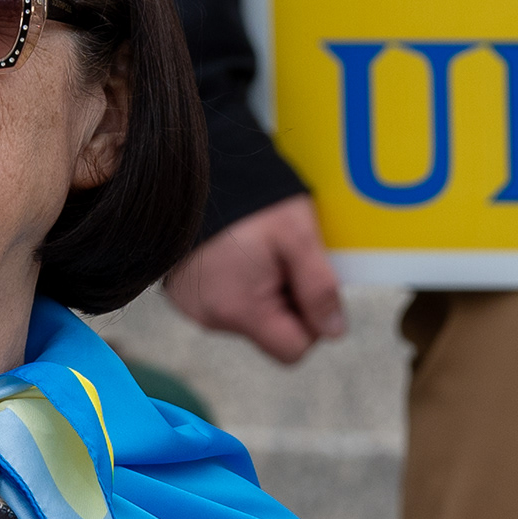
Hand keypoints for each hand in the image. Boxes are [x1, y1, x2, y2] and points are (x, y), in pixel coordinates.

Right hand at [164, 191, 344, 363]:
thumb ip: (320, 288)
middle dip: (287, 301)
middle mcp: (211, 317)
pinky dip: (239, 282)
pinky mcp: (182, 292)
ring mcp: (193, 306)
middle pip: (272, 333)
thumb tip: (335, 331)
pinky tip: (237, 250)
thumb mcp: (297, 236)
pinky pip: (225, 300)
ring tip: (258, 249)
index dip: (312, 321)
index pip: (294, 350)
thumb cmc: (249, 198)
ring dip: (263, 290)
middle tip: (283, 258)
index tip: (306, 281)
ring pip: (250, 316)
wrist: (190, 168)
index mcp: (240, 310)